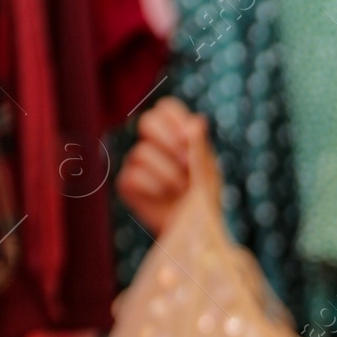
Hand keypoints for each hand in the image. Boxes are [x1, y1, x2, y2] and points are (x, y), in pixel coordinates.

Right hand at [115, 98, 219, 234]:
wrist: (194, 229)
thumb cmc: (204, 197)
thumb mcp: (208, 170)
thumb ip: (200, 146)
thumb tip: (197, 121)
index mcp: (175, 134)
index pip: (165, 108)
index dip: (176, 119)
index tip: (190, 139)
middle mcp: (153, 144)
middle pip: (147, 121)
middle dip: (169, 141)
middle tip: (187, 163)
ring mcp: (137, 163)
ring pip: (142, 153)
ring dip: (168, 173)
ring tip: (183, 189)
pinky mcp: (128, 183)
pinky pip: (132, 176)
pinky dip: (153, 187)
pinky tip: (164, 196)